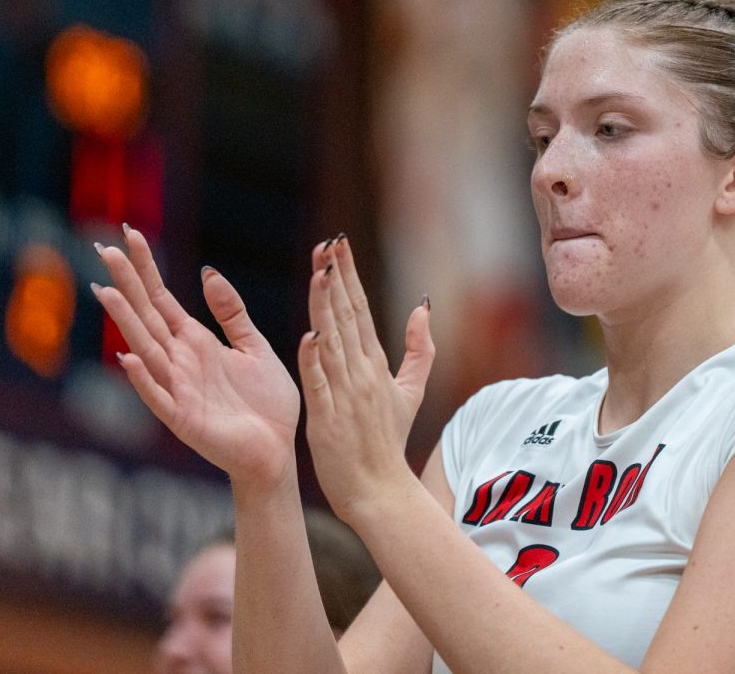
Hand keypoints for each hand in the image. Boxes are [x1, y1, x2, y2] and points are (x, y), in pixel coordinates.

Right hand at [93, 227, 300, 485]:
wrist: (277, 450)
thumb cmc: (266, 403)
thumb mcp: (254, 347)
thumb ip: (232, 314)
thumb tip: (208, 273)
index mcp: (196, 342)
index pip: (162, 299)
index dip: (146, 269)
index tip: (129, 236)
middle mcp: (180, 361)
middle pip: (146, 316)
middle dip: (126, 284)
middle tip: (102, 249)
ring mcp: (178, 389)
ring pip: (145, 349)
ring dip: (125, 323)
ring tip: (106, 292)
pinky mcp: (184, 419)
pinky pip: (159, 397)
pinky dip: (143, 379)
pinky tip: (127, 358)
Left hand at [297, 235, 434, 522]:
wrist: (380, 491)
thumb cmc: (388, 442)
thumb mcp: (410, 391)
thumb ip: (419, 349)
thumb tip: (423, 306)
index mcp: (376, 364)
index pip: (360, 309)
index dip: (349, 276)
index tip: (339, 244)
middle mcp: (362, 373)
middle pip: (346, 316)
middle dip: (336, 278)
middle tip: (328, 243)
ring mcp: (345, 394)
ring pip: (333, 341)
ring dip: (325, 306)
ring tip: (320, 272)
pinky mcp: (328, 417)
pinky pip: (320, 383)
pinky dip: (315, 359)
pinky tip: (311, 334)